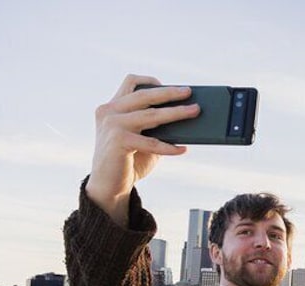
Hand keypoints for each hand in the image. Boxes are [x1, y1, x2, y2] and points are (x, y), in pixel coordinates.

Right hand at [86, 74, 198, 225]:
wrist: (109, 185)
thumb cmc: (129, 160)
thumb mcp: (143, 139)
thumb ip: (156, 127)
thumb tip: (186, 116)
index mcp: (113, 107)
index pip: (131, 83)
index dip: (151, 81)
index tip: (172, 86)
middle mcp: (109, 112)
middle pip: (144, 95)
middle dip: (170, 93)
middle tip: (189, 92)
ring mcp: (112, 125)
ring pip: (151, 115)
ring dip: (176, 113)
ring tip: (195, 112)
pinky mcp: (118, 141)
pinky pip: (151, 142)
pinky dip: (169, 146)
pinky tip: (183, 149)